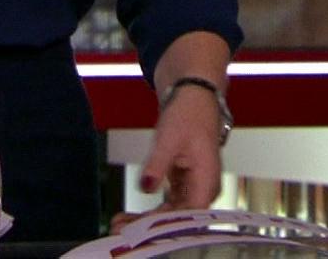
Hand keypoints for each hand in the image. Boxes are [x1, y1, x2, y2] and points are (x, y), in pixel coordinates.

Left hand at [109, 85, 222, 233]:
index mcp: (207, 179)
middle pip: (179, 218)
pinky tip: (131, 216)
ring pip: (172, 214)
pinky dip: (151, 210)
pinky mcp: (186, 186)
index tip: (140, 228)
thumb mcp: (169, 138)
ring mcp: (195, 188)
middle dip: (150, 225)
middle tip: (120, 226)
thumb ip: (157, 164)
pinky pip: (169, 205)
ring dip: (148, 220)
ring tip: (120, 223)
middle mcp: (204, 188)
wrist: (194, 99)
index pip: (189, 214)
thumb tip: (146, 186)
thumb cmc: (189, 114)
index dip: (165, 224)